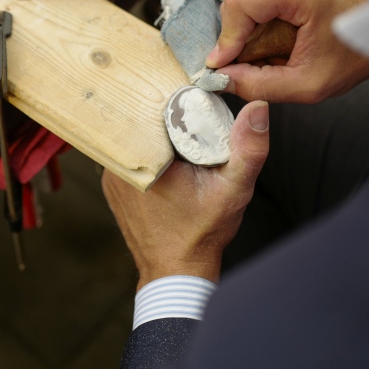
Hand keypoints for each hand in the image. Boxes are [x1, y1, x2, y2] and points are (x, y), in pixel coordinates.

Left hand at [102, 101, 269, 288]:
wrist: (177, 271)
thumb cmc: (201, 234)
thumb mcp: (232, 189)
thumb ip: (248, 149)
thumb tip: (257, 109)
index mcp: (142, 158)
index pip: (151, 107)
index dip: (174, 97)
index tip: (194, 98)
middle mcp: (118, 164)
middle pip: (141, 120)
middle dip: (165, 113)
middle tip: (191, 113)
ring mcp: (111, 176)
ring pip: (134, 136)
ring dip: (155, 132)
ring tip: (180, 130)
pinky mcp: (114, 185)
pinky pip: (130, 154)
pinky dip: (147, 150)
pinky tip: (165, 152)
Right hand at [205, 0, 368, 102]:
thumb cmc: (352, 59)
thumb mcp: (307, 86)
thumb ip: (260, 85)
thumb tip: (222, 77)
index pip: (241, 2)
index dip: (226, 35)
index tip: (223, 64)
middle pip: (241, 0)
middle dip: (238, 36)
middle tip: (253, 63)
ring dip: (248, 29)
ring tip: (272, 51)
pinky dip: (259, 20)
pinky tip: (278, 37)